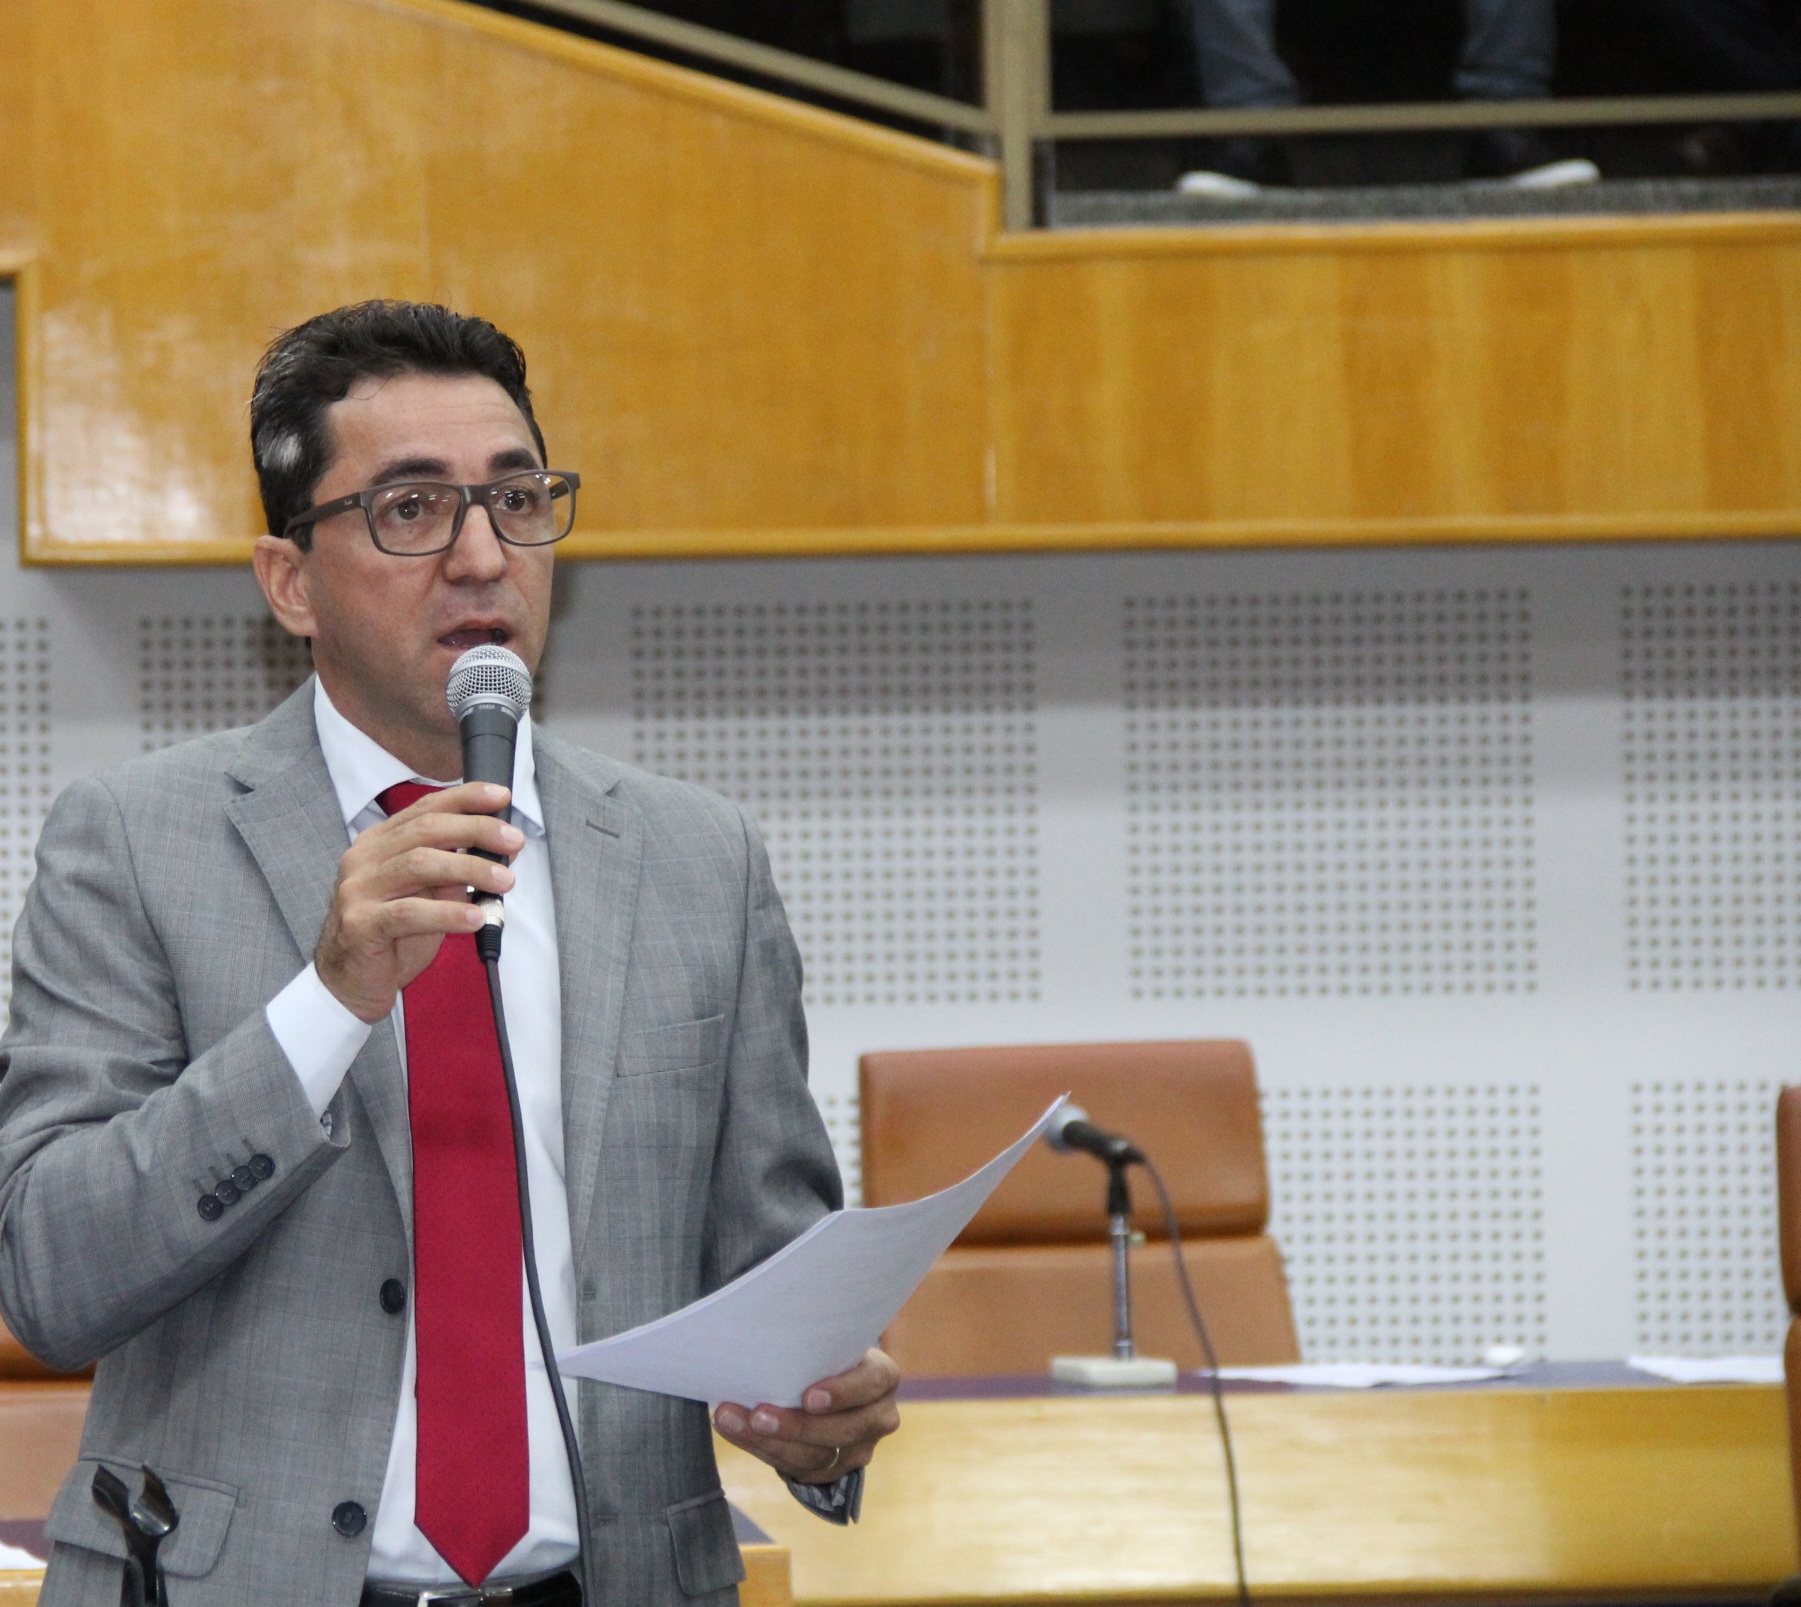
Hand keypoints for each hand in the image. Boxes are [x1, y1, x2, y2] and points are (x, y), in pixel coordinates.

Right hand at [314, 782, 523, 1022]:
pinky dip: (448, 912)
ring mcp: (358, 890)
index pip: (425, 809)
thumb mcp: (428, 895)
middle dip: (476, 830)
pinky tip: (475, 917)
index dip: (465, 798)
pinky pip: (409, 912)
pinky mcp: (360, 924)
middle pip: (426, 830)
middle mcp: (364, 859)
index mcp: (379, 843)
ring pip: (419, 864)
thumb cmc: (393, 936)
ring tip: (504, 881)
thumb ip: (453, 870)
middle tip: (513, 841)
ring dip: (469, 869)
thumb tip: (499, 851)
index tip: (501, 795)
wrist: (350, 983)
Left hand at [713, 1348, 899, 1483]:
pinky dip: (763, 1449)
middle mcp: (879, 1416)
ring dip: (770, 1441)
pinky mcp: (834, 1471)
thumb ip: (811, 1344)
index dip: (842, 1392)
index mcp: (882, 1376)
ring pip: (817, 1457)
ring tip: (733, 1420)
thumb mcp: (828, 1343)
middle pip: (843, 1430)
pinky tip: (737, 1431)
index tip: (808, 1397)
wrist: (830, 1385)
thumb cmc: (823, 1354)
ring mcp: (859, 1449)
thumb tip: (764, 1331)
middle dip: (796, 1426)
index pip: (872, 1383)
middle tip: (758, 1415)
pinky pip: (798, 1470)